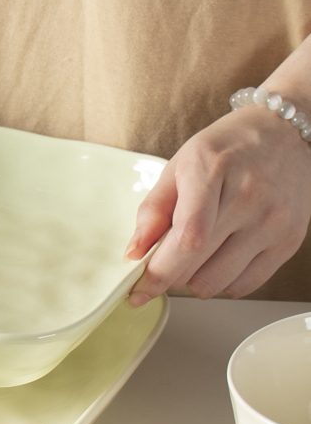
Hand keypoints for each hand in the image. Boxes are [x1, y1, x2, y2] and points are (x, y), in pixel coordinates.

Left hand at [125, 106, 310, 303]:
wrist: (284, 133)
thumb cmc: (227, 149)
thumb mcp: (180, 165)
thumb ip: (153, 209)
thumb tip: (134, 253)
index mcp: (212, 170)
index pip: (186, 237)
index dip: (157, 272)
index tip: (138, 290)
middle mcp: (248, 197)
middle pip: (197, 264)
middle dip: (168, 275)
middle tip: (163, 263)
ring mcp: (273, 221)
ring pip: (217, 283)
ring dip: (195, 279)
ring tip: (196, 254)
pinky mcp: (289, 241)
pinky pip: (244, 286)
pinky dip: (223, 281)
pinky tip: (221, 256)